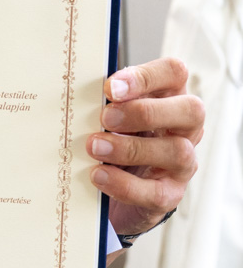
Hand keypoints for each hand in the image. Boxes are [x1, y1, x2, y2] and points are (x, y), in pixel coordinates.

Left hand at [87, 58, 202, 239]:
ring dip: (131, 149)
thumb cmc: (115, 140)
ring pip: (177, 152)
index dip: (145, 77)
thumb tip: (77, 95)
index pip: (173, 73)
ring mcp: (183, 162)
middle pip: (190, 110)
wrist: (116, 192)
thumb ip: (106, 104)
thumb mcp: (112, 117)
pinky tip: (99, 175)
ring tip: (95, 147)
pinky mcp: (170, 194)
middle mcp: (185, 128)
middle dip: (144, 113)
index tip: (111, 88)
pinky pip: (156, 192)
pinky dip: (124, 185)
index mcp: (170, 97)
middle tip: (105, 118)